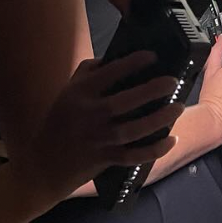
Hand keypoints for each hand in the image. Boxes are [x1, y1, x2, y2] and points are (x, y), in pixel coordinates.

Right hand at [18, 52, 183, 202]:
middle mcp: (89, 115)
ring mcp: (97, 139)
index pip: (108, 73)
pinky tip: (172, 140)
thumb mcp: (67, 93)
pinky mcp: (105, 159)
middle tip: (172, 81)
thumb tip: (113, 57)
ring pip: (132, 130)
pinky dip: (154, 150)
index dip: (132, 63)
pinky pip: (133, 156)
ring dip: (158, 119)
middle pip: (124, 102)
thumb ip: (88, 72)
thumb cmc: (60, 123)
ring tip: (179, 107)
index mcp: (79, 94)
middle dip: (151, 91)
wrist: (42, 166)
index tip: (153, 56)